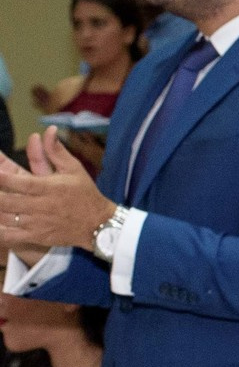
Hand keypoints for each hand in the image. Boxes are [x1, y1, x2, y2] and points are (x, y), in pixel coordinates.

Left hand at [0, 130, 118, 250]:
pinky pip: (10, 236)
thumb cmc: (85, 193)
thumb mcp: (74, 169)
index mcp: (49, 188)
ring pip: (5, 218)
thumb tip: (48, 130)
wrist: (100, 225)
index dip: (1, 179)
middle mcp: (41, 206)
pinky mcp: (37, 236)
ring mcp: (38, 223)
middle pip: (6, 201)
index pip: (18, 182)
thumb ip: (56, 151)